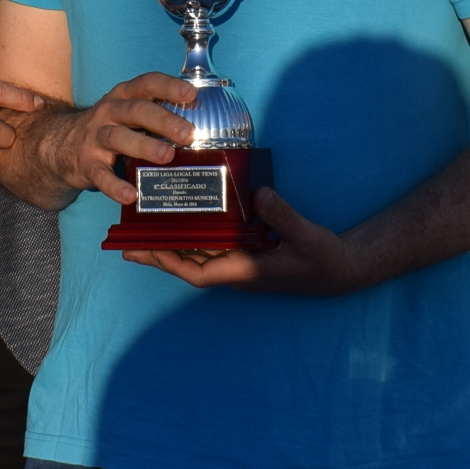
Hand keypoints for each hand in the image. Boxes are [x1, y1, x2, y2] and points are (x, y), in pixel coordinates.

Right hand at [33, 73, 201, 205]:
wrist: (60, 145)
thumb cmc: (110, 127)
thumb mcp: (128, 113)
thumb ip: (157, 114)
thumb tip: (204, 128)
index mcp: (124, 96)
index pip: (146, 84)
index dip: (168, 87)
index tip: (191, 95)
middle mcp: (108, 112)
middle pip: (135, 110)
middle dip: (163, 120)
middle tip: (187, 134)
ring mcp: (95, 137)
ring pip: (118, 138)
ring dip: (143, 146)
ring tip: (166, 156)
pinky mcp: (86, 164)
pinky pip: (101, 175)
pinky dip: (115, 186)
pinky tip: (131, 195)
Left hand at [120, 188, 375, 296]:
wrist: (342, 270)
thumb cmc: (323, 259)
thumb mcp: (307, 236)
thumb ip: (283, 216)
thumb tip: (258, 194)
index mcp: (246, 270)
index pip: (200, 274)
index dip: (172, 263)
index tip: (149, 251)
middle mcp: (238, 270)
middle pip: (189, 266)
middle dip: (158, 256)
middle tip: (127, 244)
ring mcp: (242, 264)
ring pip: (198, 258)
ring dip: (171, 247)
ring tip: (144, 233)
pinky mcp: (248, 254)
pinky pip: (213, 249)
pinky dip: (194, 239)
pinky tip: (184, 223)